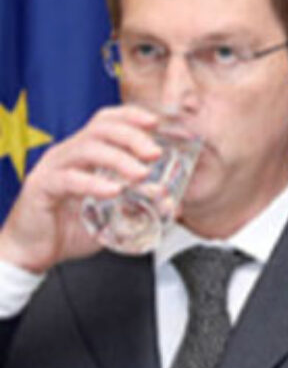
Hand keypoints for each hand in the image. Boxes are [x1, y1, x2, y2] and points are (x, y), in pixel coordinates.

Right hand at [0, 104, 163, 272]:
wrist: (35, 251)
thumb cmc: (72, 226)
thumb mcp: (112, 212)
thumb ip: (140, 204)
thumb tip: (173, 204)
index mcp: (86, 152)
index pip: (107, 121)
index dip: (132, 116)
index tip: (157, 123)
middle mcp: (69, 153)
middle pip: (101, 129)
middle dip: (133, 137)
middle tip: (156, 154)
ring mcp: (53, 168)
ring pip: (86, 149)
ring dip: (118, 159)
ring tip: (141, 174)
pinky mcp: (41, 188)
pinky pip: (68, 179)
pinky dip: (93, 183)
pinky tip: (113, 191)